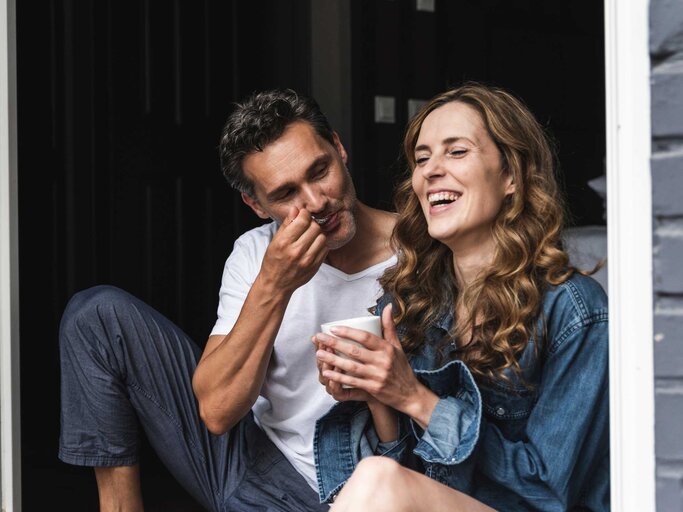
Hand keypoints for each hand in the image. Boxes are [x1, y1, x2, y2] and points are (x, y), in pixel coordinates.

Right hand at [259, 207, 328, 294]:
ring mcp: (308, 260)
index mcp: (284, 243)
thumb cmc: (273, 261)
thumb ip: (287, 224)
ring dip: (317, 233)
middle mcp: (297, 251)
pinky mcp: (315, 266)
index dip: (304, 214)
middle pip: (315, 227)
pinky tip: (313, 245)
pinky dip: (321, 244)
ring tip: (310, 236)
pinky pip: (325, 249)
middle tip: (306, 226)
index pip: (303, 220)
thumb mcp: (275, 241)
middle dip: (311, 223)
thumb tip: (296, 209)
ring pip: (322, 237)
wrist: (276, 284)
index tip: (302, 215)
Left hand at [313, 305, 438, 425]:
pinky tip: (327, 372)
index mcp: (387, 348)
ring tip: (319, 353)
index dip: (348, 332)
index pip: (366, 337)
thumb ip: (389, 326)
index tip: (333, 328)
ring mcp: (377, 375)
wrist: (410, 394)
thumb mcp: (397, 346)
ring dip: (333, 360)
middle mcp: (383, 361)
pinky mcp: (373, 388)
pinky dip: (339, 377)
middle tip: (319, 338)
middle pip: (355, 350)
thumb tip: (387, 306)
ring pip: (351, 366)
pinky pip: (353, 381)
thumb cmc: (401, 367)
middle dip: (335, 344)